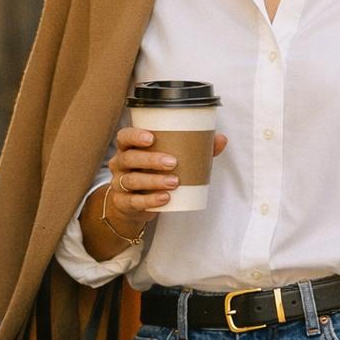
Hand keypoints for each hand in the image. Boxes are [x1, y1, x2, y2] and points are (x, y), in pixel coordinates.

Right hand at [105, 126, 228, 235]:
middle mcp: (120, 164)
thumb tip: (220, 139)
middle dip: (150, 160)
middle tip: (173, 162)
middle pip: (129, 158)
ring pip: (131, 180)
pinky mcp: (123, 203)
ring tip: (174, 182)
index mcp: (129, 148)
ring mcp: (119, 184)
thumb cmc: (154, 173)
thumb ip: (195, 149)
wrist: (136, 204)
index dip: (135, 136)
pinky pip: (133, 202)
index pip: (124, 136)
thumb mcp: (170, 159)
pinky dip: (150, 201)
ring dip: (153, 181)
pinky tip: (165, 199)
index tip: (152, 138)